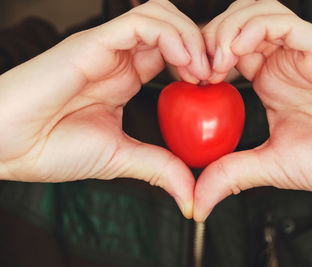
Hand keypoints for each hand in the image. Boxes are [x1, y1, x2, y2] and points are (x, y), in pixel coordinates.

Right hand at [0, 0, 210, 218]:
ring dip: (191, 37)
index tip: (218, 88)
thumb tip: (190, 193)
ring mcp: (107, 46)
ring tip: (203, 70)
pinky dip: (170, 36)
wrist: (6, 145)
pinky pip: (139, 22)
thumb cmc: (52, 148)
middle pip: (173, 28)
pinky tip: (184, 63)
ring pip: (161, 15)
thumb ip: (158, 167)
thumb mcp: (120, 158)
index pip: (173, 54)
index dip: (200, 64)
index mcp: (126, 77)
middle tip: (219, 74)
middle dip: (203, 45)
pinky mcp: (93, 42)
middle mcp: (119, 57)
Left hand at [194, 0, 311, 221]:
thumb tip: (198, 201)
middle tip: (193, 69)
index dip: (200, 60)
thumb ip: (232, 174)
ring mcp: (300, 53)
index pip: (225, 54)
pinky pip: (282, 21)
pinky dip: (252, 28)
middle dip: (206, 40)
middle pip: (233, 26)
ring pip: (254, 12)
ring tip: (213, 62)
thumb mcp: (272, 167)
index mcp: (269, 83)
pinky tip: (235, 53)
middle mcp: (282, 63)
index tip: (185, 83)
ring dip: (225, 30)